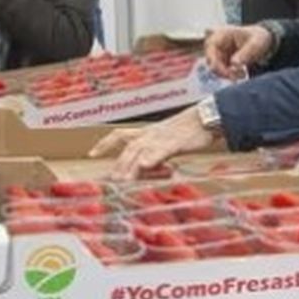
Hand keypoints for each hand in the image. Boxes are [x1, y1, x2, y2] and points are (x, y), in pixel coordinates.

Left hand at [89, 106, 221, 178]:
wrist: (207, 117)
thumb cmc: (190, 130)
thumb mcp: (168, 140)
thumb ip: (156, 154)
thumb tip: (147, 167)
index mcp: (147, 132)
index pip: (120, 135)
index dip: (104, 143)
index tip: (91, 153)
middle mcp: (150, 134)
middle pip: (128, 149)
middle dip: (118, 165)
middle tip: (110, 181)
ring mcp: (161, 138)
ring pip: (140, 152)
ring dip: (129, 166)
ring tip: (121, 180)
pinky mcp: (175, 142)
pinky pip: (160, 151)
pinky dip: (151, 158)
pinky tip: (144, 166)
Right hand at [204, 25, 273, 79]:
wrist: (263, 41)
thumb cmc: (259, 38)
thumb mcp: (256, 44)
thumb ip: (245, 53)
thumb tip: (234, 64)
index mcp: (223, 33)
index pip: (210, 46)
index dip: (214, 59)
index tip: (226, 71)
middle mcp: (218, 42)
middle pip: (210, 58)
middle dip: (221, 70)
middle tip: (235, 76)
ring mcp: (219, 52)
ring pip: (215, 67)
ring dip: (226, 74)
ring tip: (242, 74)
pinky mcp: (223, 60)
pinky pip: (221, 71)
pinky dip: (230, 75)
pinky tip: (242, 74)